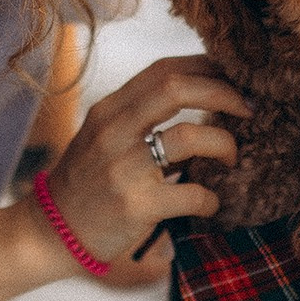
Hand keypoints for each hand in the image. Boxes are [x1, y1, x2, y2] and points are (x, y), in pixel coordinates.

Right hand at [36, 55, 247, 268]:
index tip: (235, 79)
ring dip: (224, 144)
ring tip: (232, 157)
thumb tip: (202, 94)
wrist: (51, 232)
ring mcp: (123, 168)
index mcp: (109, 110)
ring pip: (189, 137)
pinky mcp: (135, 206)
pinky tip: (209, 203)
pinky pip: (191, 193)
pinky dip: (211, 198)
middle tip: (248, 108)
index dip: (207, 68)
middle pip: (176, 89)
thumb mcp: (103, 136)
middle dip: (223, 93)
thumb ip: (141, 115)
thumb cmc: (87, 182)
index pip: (163, 70)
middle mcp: (113, 132)